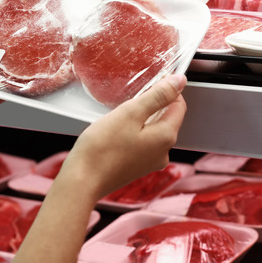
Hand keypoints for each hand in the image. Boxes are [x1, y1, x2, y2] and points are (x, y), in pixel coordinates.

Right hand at [60, 73, 187, 201]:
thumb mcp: (130, 113)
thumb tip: (179, 82)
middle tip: (128, 101)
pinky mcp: (136, 168)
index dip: (168, 90)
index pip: (179, 106)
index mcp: (166, 137)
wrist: (82, 181)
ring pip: (152, 131)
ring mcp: (150, 163)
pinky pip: (142, 143)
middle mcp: (163, 152)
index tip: (151, 82)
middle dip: (151, 105)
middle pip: (166, 119)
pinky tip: (115, 133)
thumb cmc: (101, 149)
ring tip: (119, 118)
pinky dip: (132, 133)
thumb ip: (157, 96)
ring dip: (140, 120)